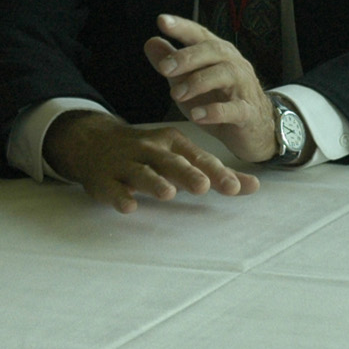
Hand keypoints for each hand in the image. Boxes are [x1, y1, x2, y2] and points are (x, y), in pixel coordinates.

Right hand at [43, 110, 259, 213]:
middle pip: (171, 162)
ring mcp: (125, 164)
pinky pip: (113, 188)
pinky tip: (129, 206)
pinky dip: (120, 196)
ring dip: (154, 182)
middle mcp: (150, 150)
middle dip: (187, 173)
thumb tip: (254, 186)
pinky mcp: (104, 180)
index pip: (198, 158)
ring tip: (168, 194)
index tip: (235, 188)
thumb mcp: (181, 156)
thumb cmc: (149, 153)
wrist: (94, 142)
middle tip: (204, 187)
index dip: (216, 172)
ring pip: (141, 172)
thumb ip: (216, 173)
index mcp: (172, 143)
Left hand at [145, 14, 277, 162]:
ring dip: (198, 82)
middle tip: (164, 67)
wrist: (254, 129)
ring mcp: (243, 87)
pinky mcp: (247, 112)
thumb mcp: (190, 80)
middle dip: (187, 57)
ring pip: (224, 75)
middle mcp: (232, 64)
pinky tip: (197, 115)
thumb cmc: (220, 100)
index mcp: (217, 54)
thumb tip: (150, 42)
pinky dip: (215, 111)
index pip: (199, 35)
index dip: (182, 27)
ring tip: (176, 94)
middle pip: (213, 51)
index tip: (162, 21)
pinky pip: (234, 109)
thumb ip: (172, 62)